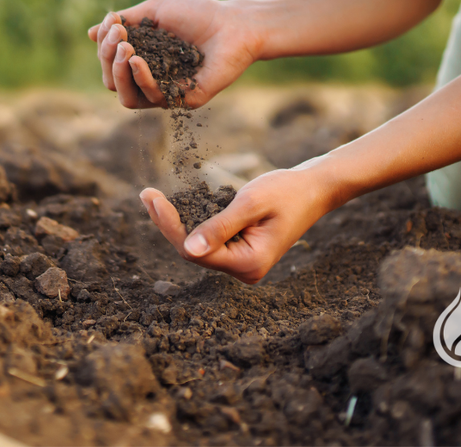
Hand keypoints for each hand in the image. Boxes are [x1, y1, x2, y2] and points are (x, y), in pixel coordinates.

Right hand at [88, 0, 262, 108]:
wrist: (234, 24)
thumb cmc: (198, 15)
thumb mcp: (154, 12)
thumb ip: (124, 22)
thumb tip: (90, 33)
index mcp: (143, 61)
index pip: (110, 64)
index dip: (104, 46)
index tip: (113, 22)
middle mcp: (152, 80)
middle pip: (113, 83)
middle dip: (107, 59)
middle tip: (118, 36)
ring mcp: (167, 93)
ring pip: (127, 98)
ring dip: (118, 72)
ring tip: (124, 48)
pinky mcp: (184, 100)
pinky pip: (152, 98)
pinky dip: (140, 79)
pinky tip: (137, 60)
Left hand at [138, 166, 335, 283]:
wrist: (314, 189)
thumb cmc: (287, 191)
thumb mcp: (251, 203)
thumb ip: (220, 226)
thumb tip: (188, 248)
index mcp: (249, 264)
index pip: (196, 251)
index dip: (170, 226)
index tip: (152, 198)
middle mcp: (244, 270)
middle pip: (193, 251)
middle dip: (168, 223)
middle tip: (146, 194)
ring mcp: (242, 263)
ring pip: (197, 246)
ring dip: (176, 222)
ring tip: (152, 197)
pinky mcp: (239, 251)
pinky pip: (208, 239)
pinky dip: (192, 221)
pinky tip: (173, 205)